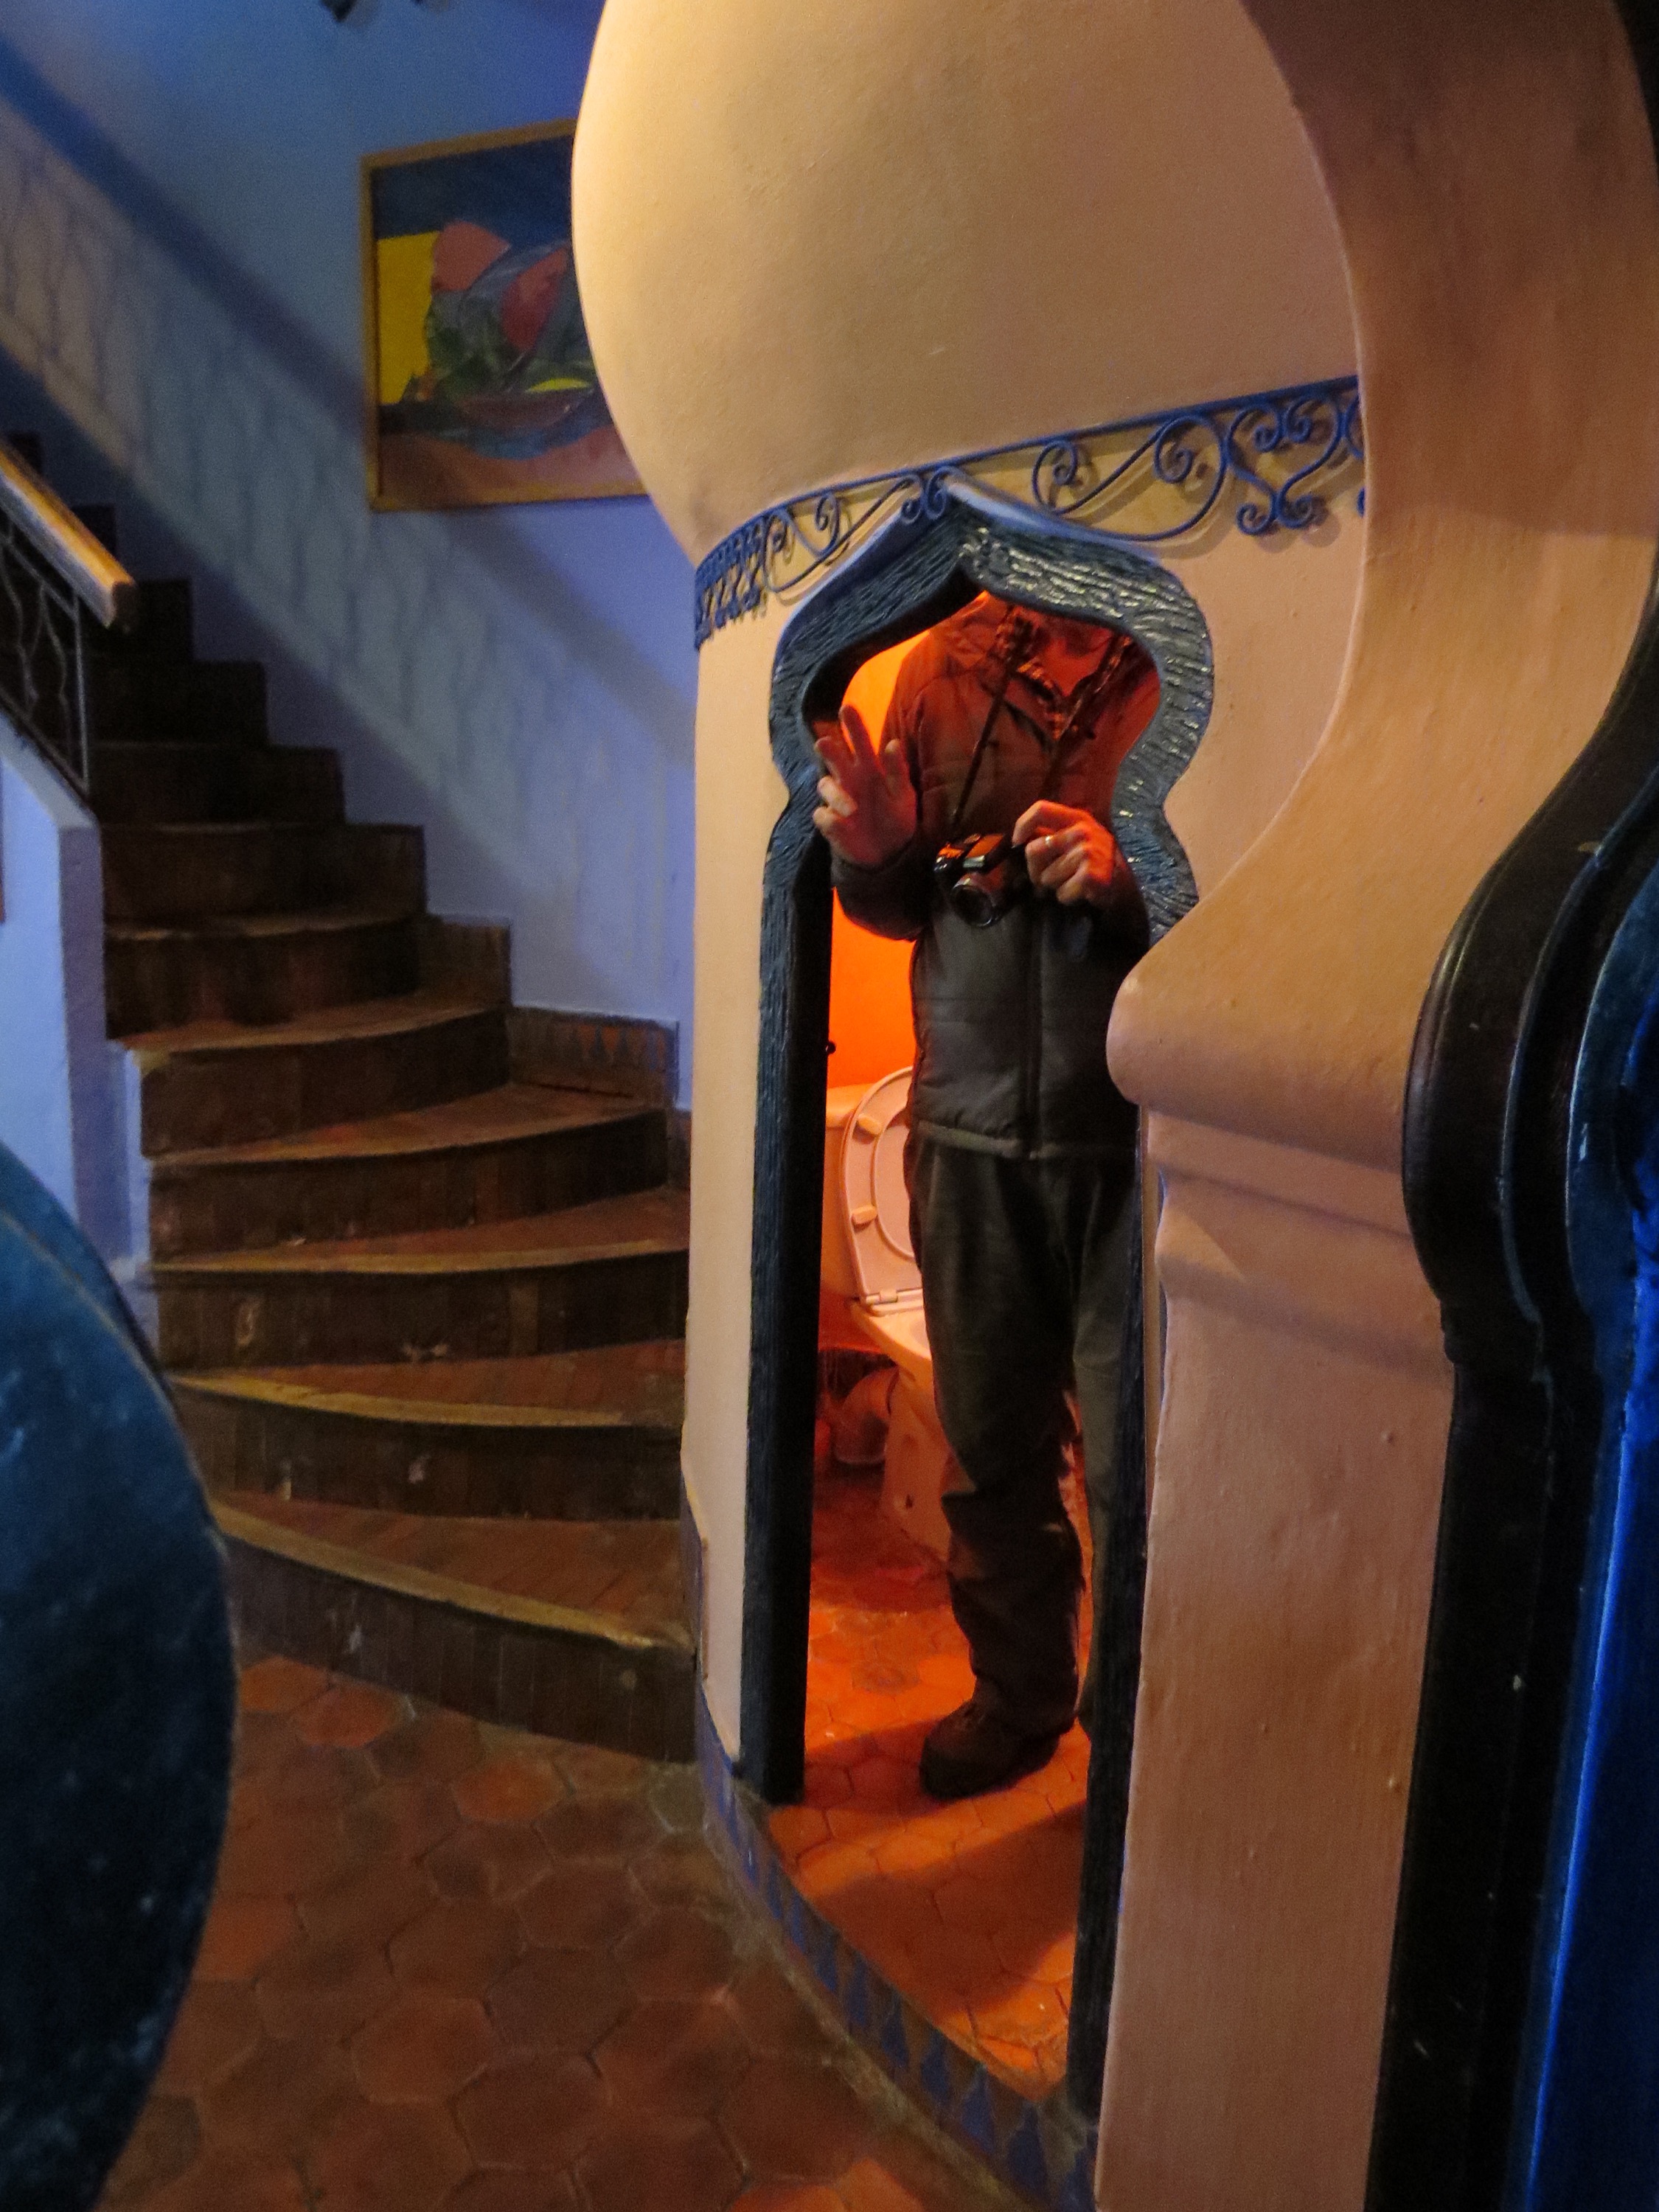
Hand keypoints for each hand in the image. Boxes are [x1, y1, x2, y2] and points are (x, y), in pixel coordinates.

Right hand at [813, 701, 917, 869]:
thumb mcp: (904, 795)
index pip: (860, 741)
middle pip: (834, 756)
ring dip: (836, 795)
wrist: (890, 855)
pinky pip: (823, 815)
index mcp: (870, 769)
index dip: (852, 725)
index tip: (846, 708)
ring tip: (852, 809)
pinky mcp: (830, 822)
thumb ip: (898, 770)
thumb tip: (892, 743)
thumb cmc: (898, 819)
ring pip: (825, 785)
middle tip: (825, 744)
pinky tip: (844, 824)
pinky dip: (831, 819)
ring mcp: (838, 800)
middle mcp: (850, 780)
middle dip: (828, 748)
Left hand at [1013, 801, 1129, 906]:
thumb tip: (1021, 842)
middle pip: (1033, 850)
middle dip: (1035, 870)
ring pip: (1045, 877)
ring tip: (1072, 882)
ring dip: (1055, 886)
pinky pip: (1061, 893)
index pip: (1041, 809)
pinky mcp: (1089, 875)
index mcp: (1077, 818)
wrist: (1127, 884)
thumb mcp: (1079, 838)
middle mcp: (1081, 831)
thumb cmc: (1096, 861)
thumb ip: (1054, 834)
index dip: (1022, 825)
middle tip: (1049, 878)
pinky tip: (1081, 892)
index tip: (1017, 842)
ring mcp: (1086, 852)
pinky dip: (1067, 897)